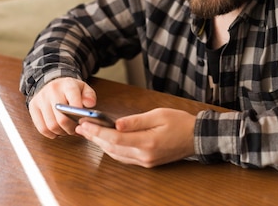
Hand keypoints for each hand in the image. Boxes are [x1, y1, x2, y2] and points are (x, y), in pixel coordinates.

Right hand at [28, 77, 96, 138]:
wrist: (53, 83)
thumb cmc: (70, 89)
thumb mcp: (83, 88)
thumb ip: (89, 96)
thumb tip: (90, 104)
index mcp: (67, 85)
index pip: (73, 99)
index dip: (79, 113)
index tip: (83, 121)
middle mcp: (52, 91)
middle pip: (62, 118)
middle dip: (71, 128)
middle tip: (76, 130)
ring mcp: (40, 99)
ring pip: (51, 125)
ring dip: (61, 132)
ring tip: (68, 131)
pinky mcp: (33, 107)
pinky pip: (41, 128)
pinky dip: (51, 134)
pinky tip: (58, 131)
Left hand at [75, 108, 196, 167]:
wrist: (197, 137)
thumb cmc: (180, 122)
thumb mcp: (159, 114)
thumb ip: (136, 120)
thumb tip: (116, 123)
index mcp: (147, 142)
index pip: (115, 138)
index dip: (97, 131)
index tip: (84, 124)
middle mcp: (144, 155)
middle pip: (112, 148)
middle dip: (95, 137)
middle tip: (81, 127)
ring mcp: (145, 161)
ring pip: (116, 154)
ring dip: (101, 144)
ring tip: (89, 132)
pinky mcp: (147, 162)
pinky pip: (124, 157)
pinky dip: (112, 149)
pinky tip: (106, 141)